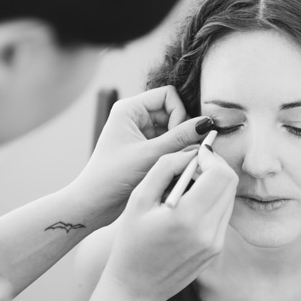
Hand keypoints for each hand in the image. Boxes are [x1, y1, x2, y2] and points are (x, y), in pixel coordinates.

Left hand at [75, 86, 214, 217]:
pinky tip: (171, 169)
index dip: (179, 113)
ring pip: (173, 130)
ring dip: (178, 145)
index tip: (177, 137)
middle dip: (181, 132)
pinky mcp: (145, 149)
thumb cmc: (112, 177)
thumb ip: (180, 139)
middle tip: (182, 153)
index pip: (168, 95)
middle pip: (173, 112)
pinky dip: (174, 154)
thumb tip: (207, 123)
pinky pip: (169, 144)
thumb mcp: (149, 155)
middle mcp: (135, 117)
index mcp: (129, 109)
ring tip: (174, 164)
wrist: (93, 205)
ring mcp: (140, 133)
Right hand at [102, 144, 236, 300]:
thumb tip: (191, 152)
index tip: (195, 153)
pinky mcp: (216, 250)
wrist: (136, 288)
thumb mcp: (139, 198)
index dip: (210, 157)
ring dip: (214, 182)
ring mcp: (215, 243)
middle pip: (230, 183)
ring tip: (188, 184)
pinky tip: (190, 203)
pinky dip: (212, 200)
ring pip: (229, 197)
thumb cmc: (131, 241)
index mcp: (187, 217)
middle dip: (215, 166)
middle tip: (194, 163)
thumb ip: (165, 168)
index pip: (219, 174)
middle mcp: (208, 232)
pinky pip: (223, 214)